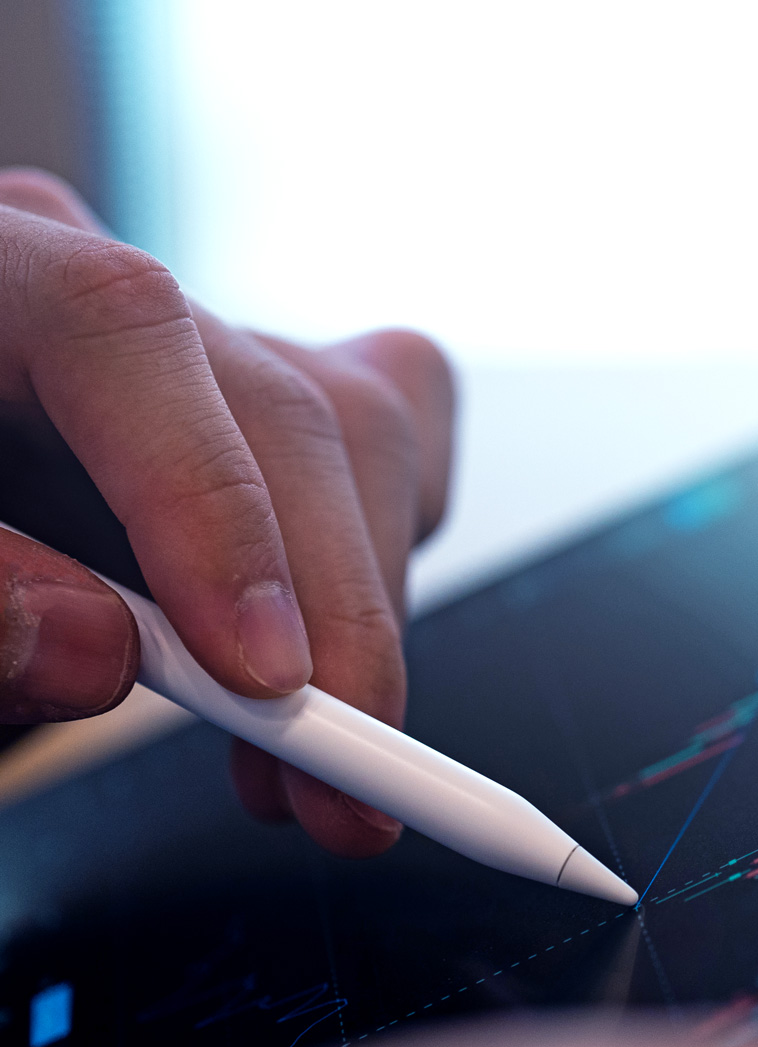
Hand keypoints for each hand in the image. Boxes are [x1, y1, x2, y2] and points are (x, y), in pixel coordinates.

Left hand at [0, 168, 454, 855]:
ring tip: (307, 750)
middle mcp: (86, 271)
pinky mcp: (260, 385)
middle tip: (334, 775)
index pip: (120, 330)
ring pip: (359, 431)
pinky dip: (379, 555)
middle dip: (334, 612)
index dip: (209, 501)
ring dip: (361, 610)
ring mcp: (187, 332)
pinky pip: (382, 440)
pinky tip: (326, 643)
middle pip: (281, 401)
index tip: (265, 675)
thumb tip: (99, 652)